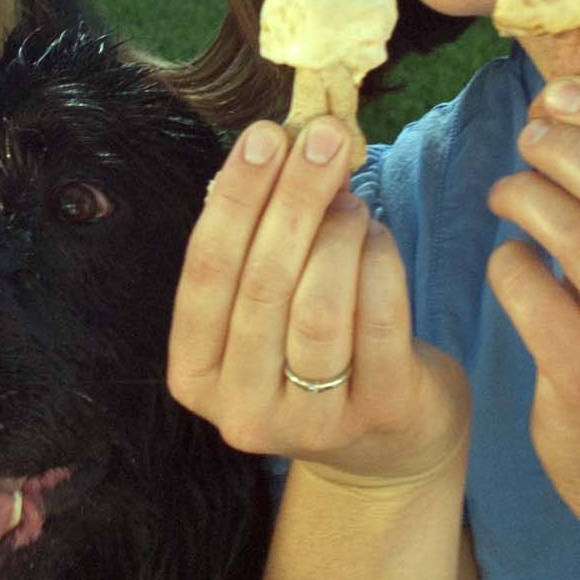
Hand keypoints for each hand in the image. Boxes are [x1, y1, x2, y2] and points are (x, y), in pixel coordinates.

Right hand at [168, 115, 470, 493]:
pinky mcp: (378, 415)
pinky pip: (379, 323)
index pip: (204, 273)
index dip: (235, 199)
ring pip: (318, 308)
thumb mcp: (264, 309)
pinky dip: (379, 263)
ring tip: (351, 196)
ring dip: (337, 233)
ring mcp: (310, 423)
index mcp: (195, 374)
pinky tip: (377, 235)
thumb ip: (256, 243)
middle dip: (294, 198)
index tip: (264, 135)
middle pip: (262, 285)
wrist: (385, 444)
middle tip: (325, 137)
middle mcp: (240, 409)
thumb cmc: (310, 352)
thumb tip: (277, 147)